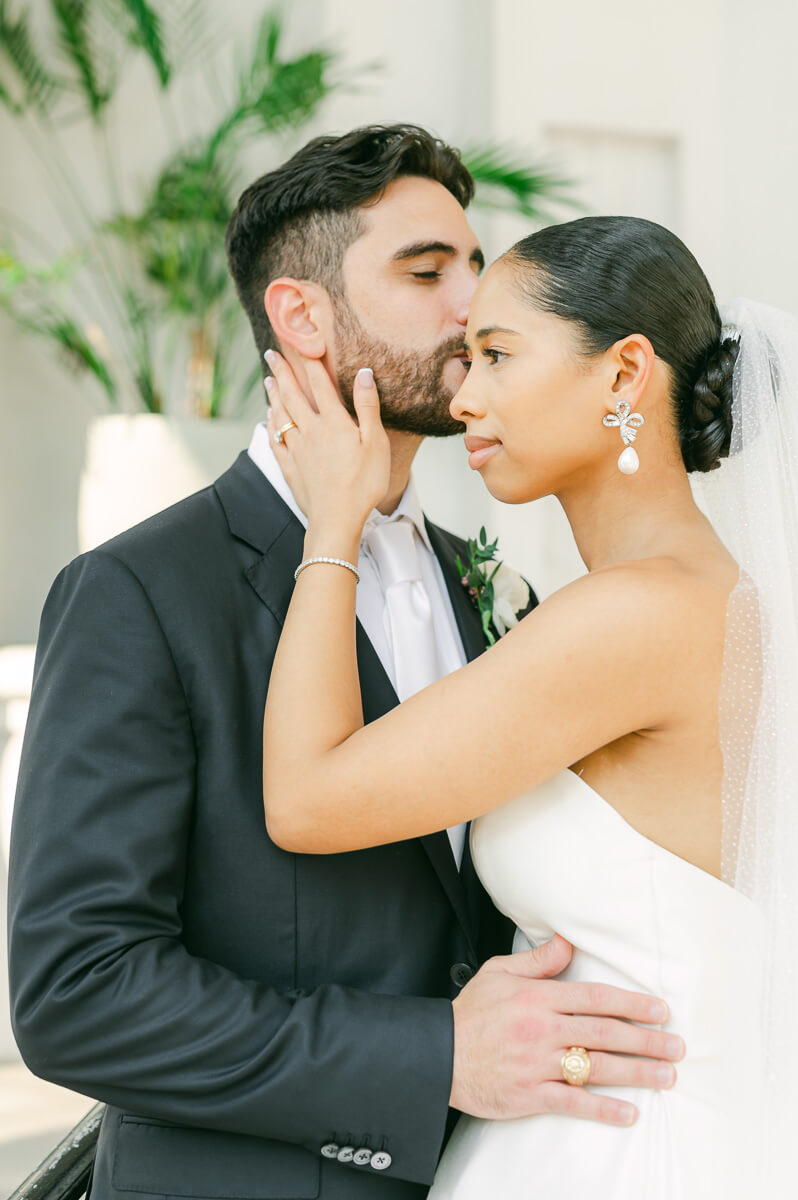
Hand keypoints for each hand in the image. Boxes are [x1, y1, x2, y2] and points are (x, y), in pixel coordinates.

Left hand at [265, 350, 389, 538]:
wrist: (336, 519)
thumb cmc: (363, 483)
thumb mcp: (375, 443)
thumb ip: (367, 407)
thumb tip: (364, 373)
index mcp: (333, 422)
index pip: (320, 384)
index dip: (310, 362)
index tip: (302, 343)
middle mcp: (310, 431)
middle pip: (292, 395)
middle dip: (281, 372)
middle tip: (270, 354)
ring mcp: (296, 450)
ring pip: (280, 416)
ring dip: (273, 396)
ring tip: (268, 381)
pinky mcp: (290, 468)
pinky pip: (275, 441)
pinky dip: (270, 426)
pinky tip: (268, 420)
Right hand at [451, 934, 684, 1125]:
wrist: (437, 1054)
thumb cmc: (470, 1012)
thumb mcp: (498, 972)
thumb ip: (537, 960)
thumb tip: (568, 942)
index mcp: (538, 996)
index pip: (595, 998)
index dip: (631, 1003)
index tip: (660, 1010)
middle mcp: (543, 1028)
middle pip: (605, 1033)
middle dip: (646, 1040)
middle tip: (678, 1047)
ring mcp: (537, 1063)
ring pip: (596, 1067)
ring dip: (637, 1073)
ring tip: (667, 1077)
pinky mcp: (530, 1094)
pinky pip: (573, 1103)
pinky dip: (603, 1108)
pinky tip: (629, 1112)